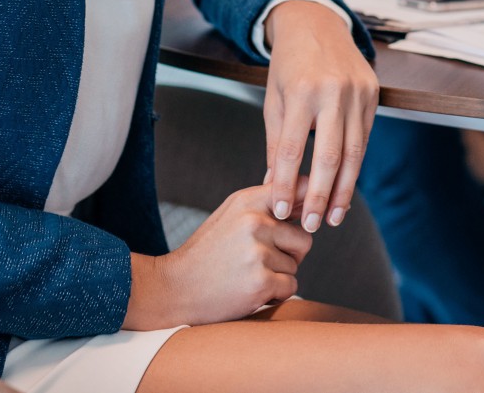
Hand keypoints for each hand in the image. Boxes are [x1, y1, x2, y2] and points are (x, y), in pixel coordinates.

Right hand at [126, 185, 309, 328]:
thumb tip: (307, 193)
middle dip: (289, 255)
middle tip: (258, 262)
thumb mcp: (231, 216)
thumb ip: (265, 205)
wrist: (173, 289)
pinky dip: (275, 294)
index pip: (300, 189)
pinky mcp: (261, 281)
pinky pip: (291, 288)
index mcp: (248, 201)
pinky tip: (249, 291)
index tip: (308, 218)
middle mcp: (255, 222)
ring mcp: (258, 252)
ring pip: (295, 266)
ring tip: (246, 275)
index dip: (310, 205)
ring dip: (277, 276)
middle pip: (304, 239)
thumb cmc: (207, 254)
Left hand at [263, 0, 377, 232]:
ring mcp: (357, 92)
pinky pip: (364, 138)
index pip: (291, 148)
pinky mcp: (373, 94)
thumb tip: (275, 185)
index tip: (280, 209)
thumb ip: (276, 142)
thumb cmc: (288, 65)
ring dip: (343, 189)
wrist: (316, 23)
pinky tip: (345, 187)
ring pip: (354, 152)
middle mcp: (333, 91)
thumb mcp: (274, 98)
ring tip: (332, 216)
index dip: (284, 182)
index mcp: (300, 90)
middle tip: (311, 225)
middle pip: (329, 155)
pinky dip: (355, 166)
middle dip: (319, 195)